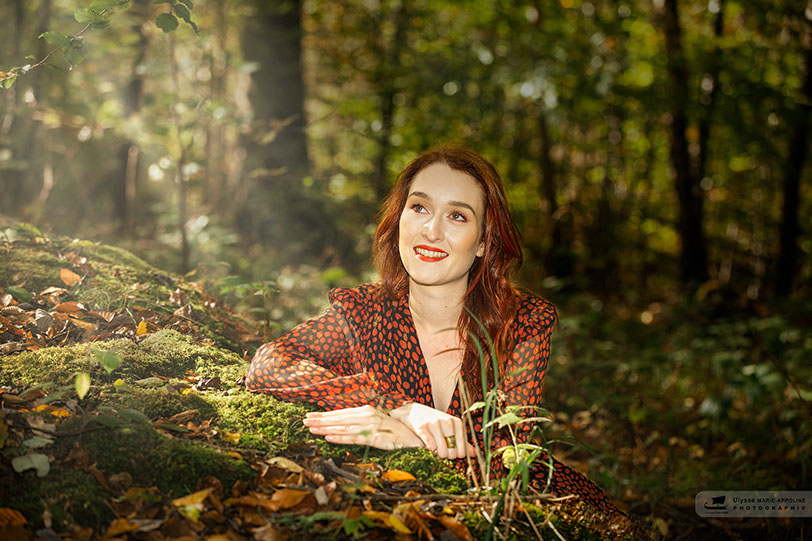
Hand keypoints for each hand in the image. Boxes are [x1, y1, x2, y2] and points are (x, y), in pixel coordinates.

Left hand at [303, 405, 423, 449]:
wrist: (416, 436)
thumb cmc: (395, 430)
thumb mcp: (378, 422)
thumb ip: (362, 421)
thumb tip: (342, 423)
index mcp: (367, 411)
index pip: (342, 412)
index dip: (325, 414)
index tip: (309, 415)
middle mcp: (369, 415)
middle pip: (340, 418)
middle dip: (321, 419)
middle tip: (304, 421)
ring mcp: (373, 426)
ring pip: (345, 427)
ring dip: (327, 428)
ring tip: (312, 429)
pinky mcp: (378, 438)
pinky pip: (357, 438)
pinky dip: (342, 438)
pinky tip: (330, 438)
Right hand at [389, 402, 475, 459]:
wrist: (413, 410)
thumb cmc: (434, 421)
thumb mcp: (450, 428)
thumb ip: (462, 441)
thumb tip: (475, 454)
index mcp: (455, 421)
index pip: (462, 442)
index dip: (460, 452)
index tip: (456, 455)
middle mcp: (446, 421)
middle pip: (452, 447)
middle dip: (450, 454)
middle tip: (445, 454)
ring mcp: (433, 423)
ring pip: (441, 447)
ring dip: (440, 453)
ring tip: (437, 453)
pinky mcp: (421, 427)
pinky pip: (429, 444)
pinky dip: (430, 449)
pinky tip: (429, 449)